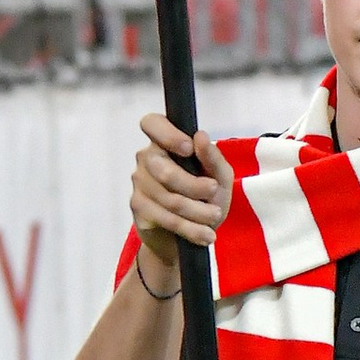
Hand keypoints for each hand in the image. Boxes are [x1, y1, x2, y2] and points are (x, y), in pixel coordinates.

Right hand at [128, 114, 232, 286]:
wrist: (191, 236)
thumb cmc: (205, 198)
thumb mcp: (220, 178)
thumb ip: (213, 158)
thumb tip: (201, 136)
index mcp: (165, 142)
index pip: (152, 123)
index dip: (167, 134)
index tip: (188, 148)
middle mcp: (147, 159)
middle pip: (165, 171)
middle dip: (195, 186)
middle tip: (214, 193)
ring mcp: (140, 184)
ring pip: (169, 199)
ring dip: (198, 212)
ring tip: (214, 217)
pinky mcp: (139, 208)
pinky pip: (165, 219)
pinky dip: (190, 229)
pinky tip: (205, 234)